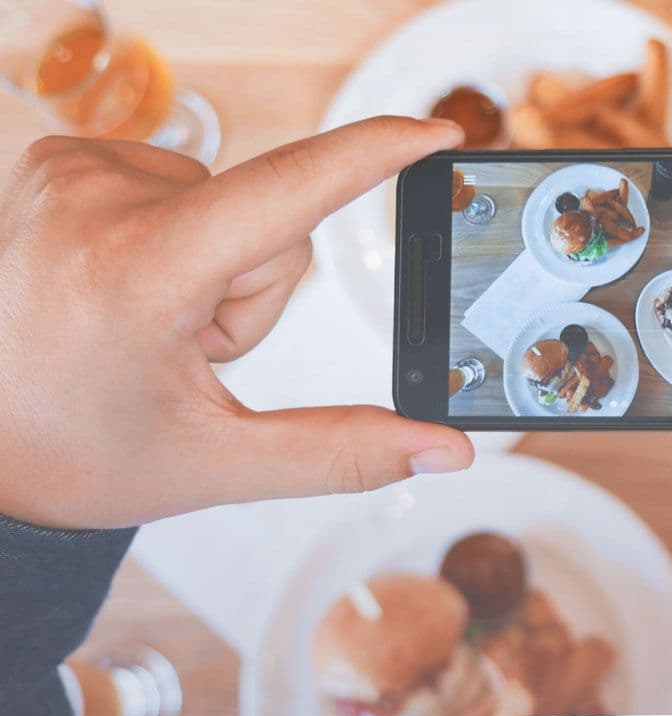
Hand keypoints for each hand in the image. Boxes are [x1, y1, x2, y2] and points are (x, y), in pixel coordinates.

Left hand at [0, 117, 473, 529]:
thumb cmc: (77, 453)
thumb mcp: (219, 464)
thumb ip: (344, 452)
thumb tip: (443, 450)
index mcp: (135, 274)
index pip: (286, 192)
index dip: (373, 156)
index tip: (435, 131)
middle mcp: (95, 201)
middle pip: (270, 220)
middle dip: (256, 292)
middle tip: (189, 351)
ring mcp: (71, 172)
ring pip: (230, 203)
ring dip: (216, 269)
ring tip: (150, 325)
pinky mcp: (62, 162)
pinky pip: (181, 187)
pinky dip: (178, 241)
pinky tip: (129, 291)